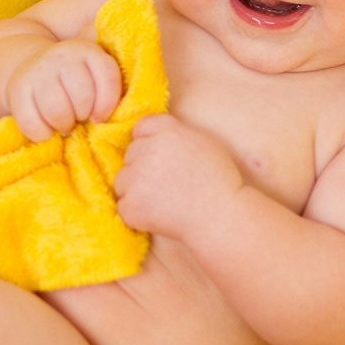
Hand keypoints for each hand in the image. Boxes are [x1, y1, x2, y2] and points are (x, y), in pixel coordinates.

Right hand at [6, 39, 121, 141]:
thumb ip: (114, 88)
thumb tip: (129, 117)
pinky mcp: (17, 89)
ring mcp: (38, 71)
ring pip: (58, 112)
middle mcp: (63, 56)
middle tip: (78, 117)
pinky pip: (33, 123)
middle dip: (83, 116)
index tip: (99, 117)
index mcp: (89, 52)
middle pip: (83, 100)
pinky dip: (41, 134)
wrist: (33, 66)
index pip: (108, 79)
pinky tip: (46, 127)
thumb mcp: (96, 74)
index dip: (106, 106)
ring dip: (63, 125)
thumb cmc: (75, 82)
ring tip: (64, 123)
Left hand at [115, 114, 244, 237]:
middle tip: (166, 185)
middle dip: (142, 168)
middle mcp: (148, 150)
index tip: (159, 158)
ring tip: (162, 201)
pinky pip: (123, 206)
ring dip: (135, 190)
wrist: (221, 217)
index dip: (148, 142)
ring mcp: (137, 178)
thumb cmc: (218, 181)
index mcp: (167, 132)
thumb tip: (152, 136)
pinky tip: (158, 216)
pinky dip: (136, 213)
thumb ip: (174, 134)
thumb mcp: (201, 143)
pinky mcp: (131, 204)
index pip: (141, 127)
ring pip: (122, 180)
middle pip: (130, 154)